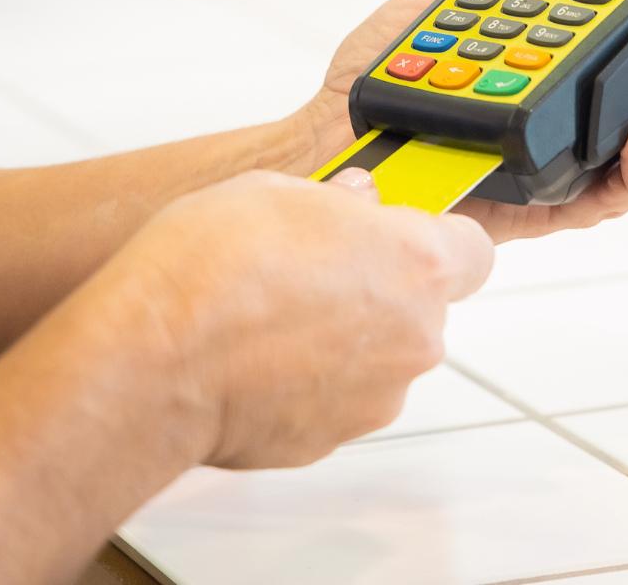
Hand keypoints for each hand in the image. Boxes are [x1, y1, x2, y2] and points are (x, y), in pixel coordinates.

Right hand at [123, 169, 492, 468]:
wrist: (154, 361)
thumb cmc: (209, 272)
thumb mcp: (274, 190)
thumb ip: (335, 199)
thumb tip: (352, 201)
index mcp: (416, 263)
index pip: (473, 250)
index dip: (437, 240)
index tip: (400, 233)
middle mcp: (412, 335)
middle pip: (420, 307)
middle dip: (377, 288)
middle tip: (313, 268)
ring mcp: (376, 394)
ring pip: (377, 357)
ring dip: (341, 339)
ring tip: (270, 318)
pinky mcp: (332, 437)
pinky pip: (334, 398)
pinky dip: (305, 382)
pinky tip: (254, 359)